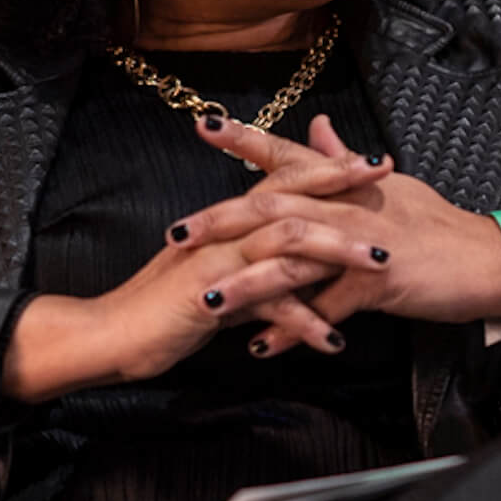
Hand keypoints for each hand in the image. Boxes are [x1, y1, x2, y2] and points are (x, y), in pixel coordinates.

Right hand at [1, 120, 394, 399]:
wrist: (112, 336)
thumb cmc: (163, 309)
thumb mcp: (217, 275)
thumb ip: (254, 260)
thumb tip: (295, 258)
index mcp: (227, 222)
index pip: (282, 180)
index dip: (327, 166)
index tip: (372, 159)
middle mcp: (224, 231)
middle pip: (290, 195)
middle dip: (342, 186)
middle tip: (387, 177)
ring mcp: (216, 260)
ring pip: (285, 240)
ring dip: (337, 251)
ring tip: (380, 264)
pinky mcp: (209, 297)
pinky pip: (266, 305)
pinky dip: (303, 323)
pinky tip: (333, 341)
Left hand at [168, 117, 500, 355]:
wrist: (489, 259)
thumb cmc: (437, 226)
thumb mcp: (389, 187)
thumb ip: (344, 159)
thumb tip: (318, 126)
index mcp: (347, 183)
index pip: (288, 154)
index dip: (245, 139)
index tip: (202, 126)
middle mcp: (348, 205)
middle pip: (274, 206)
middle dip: (221, 221)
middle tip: (175, 234)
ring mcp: (362, 242)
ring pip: (294, 258)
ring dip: (247, 282)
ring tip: (206, 300)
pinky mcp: (379, 281)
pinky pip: (327, 308)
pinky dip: (294, 329)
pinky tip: (264, 346)